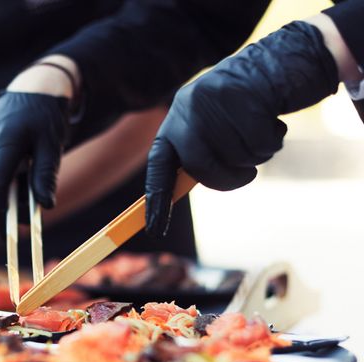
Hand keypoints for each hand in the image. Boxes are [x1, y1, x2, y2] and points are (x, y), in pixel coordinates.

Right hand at [0, 91, 69, 227]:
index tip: (9, 230)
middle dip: (3, 208)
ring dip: (4, 194)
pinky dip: (1, 180)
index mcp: (4, 141)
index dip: (0, 210)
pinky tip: (21, 178)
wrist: (36, 87)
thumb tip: (45, 205)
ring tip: (28, 195)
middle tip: (24, 221)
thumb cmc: (47, 115)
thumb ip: (46, 175)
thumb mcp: (53, 145)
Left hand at [145, 21, 338, 236]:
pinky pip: (260, 144)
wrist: (276, 64)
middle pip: (200, 166)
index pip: (159, 165)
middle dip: (225, 177)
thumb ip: (194, 154)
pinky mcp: (246, 96)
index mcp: (175, 118)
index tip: (154, 228)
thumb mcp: (209, 125)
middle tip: (245, 172)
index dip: (157, 198)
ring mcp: (215, 101)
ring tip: (258, 130)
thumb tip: (171, 193)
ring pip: (236, 157)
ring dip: (255, 155)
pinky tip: (271, 121)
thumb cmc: (240, 108)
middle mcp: (188, 108)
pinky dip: (272, 142)